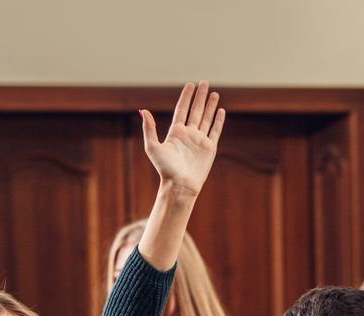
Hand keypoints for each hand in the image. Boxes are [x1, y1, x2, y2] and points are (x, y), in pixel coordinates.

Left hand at [142, 81, 224, 197]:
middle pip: (195, 110)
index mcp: (175, 132)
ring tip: (214, 93)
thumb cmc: (165, 169)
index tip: (190, 84)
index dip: (186, 97)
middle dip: (200, 96)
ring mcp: (199, 140)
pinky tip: (220, 110)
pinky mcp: (209, 148)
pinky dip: (218, 120)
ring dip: (210, 106)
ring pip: (206, 118)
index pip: (182, 109)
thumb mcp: (153, 147)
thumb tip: (143, 110)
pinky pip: (215, 131)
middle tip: (204, 82)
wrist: (180, 185)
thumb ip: (149, 128)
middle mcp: (188, 134)